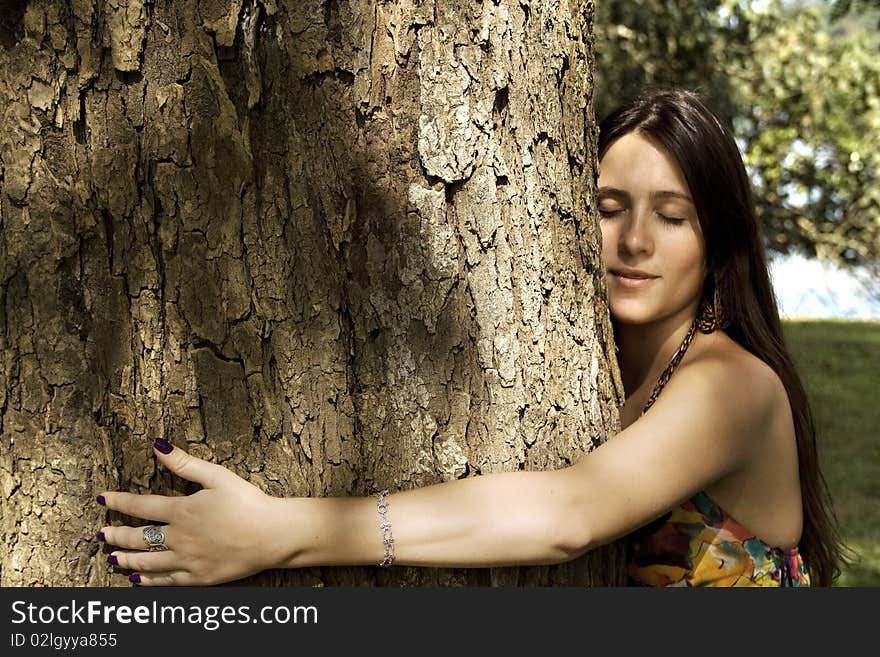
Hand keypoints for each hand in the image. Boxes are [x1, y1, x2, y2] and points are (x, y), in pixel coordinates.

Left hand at [97, 439, 290, 585]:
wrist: (272, 535)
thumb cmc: (249, 502)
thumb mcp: (218, 476)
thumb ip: (185, 464)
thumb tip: (158, 446)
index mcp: (182, 511)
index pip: (140, 506)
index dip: (118, 502)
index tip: (102, 499)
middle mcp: (179, 538)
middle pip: (138, 538)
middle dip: (116, 535)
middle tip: (102, 534)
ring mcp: (187, 560)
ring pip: (147, 562)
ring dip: (126, 559)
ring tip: (112, 558)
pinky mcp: (199, 577)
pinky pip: (166, 581)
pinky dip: (148, 580)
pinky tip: (137, 579)